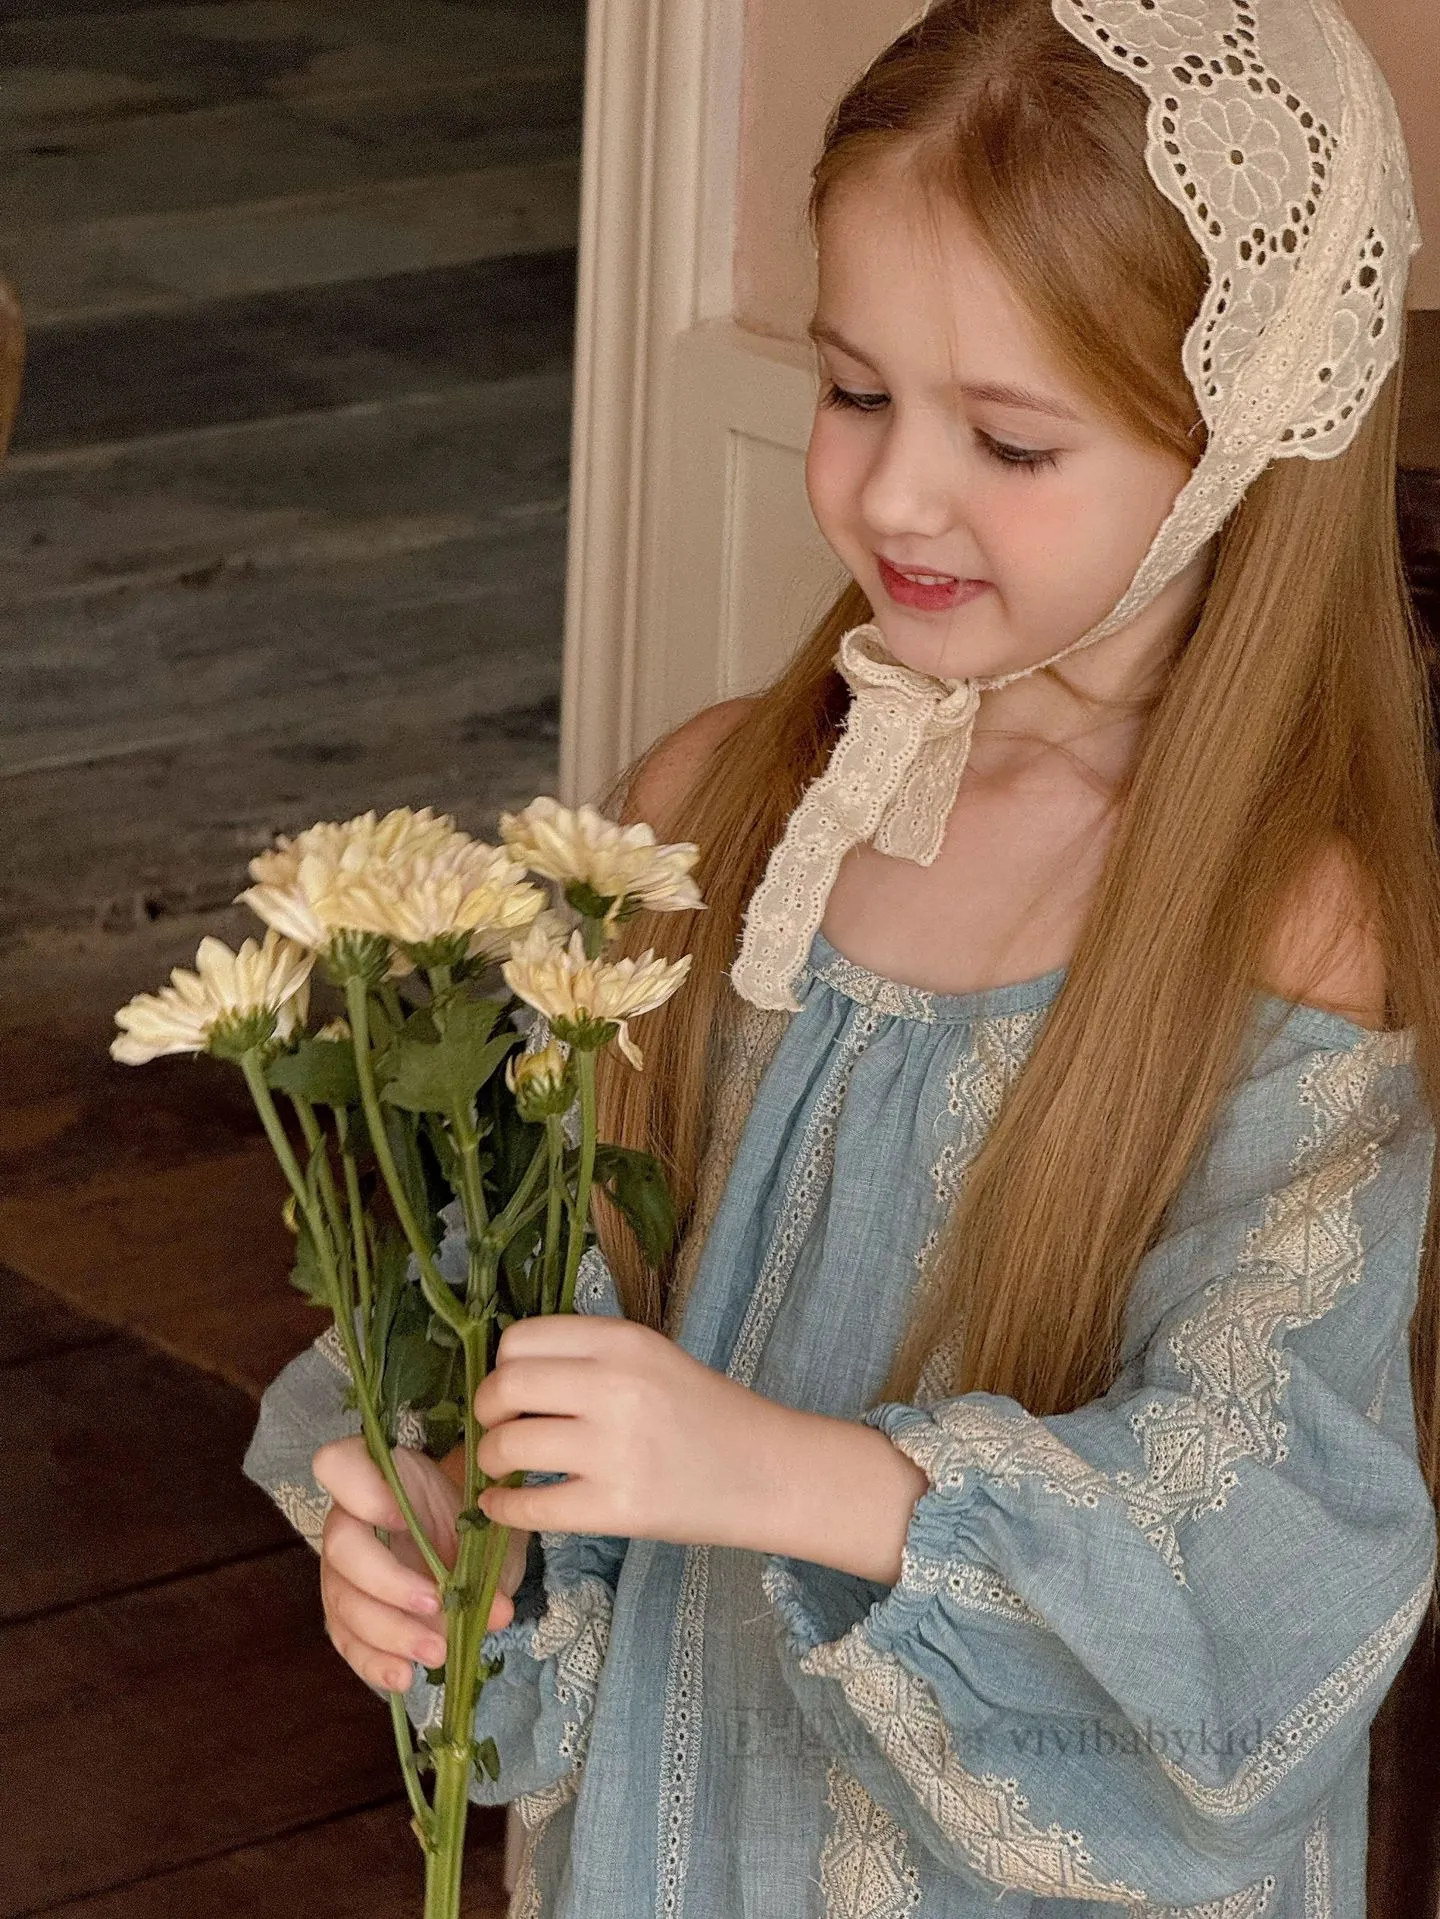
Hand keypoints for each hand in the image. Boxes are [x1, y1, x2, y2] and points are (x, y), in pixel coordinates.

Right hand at [312, 1436, 531, 1694]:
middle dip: (388, 1583)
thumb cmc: (466, 1517)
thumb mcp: (478, 1519)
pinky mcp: (345, 1614)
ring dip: (389, 1633)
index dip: (361, 1491)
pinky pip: (347, 1641)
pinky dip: (374, 1663)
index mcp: (376, 1475)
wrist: (466, 1542)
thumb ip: (483, 1554)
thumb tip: (498, 1612)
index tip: (399, 1516)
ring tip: (436, 1653)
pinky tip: (404, 1677)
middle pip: (342, 1548)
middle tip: (435, 1603)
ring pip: (344, 1602)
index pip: (337, 1464)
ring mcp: (341, 1571)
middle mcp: (347, 1520)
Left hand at [472, 1316, 797, 1550]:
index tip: (509, 1387)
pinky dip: (502, 1507)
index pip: (521, 1339)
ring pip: (510, 1445)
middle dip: (486, 1410)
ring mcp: (616, 1448)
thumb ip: (589, 1358)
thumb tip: (508, 1374)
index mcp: (623, 1341)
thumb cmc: (706, 1414)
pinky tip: (502, 1504)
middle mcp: (616, 1385)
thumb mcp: (652, 1359)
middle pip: (506, 1386)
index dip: (502, 1365)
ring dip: (492, 1459)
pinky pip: (531, 1506)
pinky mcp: (617, 1507)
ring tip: (503, 1466)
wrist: (768, 1472)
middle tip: (496, 1427)